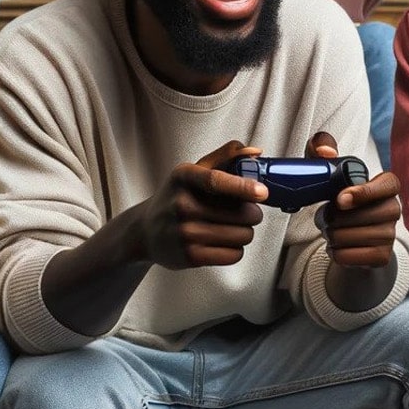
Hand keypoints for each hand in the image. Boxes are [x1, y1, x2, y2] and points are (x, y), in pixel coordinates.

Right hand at [136, 141, 267, 268]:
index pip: (215, 181)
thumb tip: (255, 152)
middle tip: (242, 212)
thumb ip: (225, 157)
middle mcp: (182, 205)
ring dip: (245, 232)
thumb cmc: (176, 198)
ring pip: (243, 235)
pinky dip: (235, 249)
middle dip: (251, 213)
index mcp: (184, 177)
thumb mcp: (193, 171)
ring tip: (230, 227)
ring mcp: (185, 232)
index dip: (243, 187)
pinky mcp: (191, 256)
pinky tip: (222, 242)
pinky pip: (234, 254)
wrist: (146, 231)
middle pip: (242, 214)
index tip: (262, 192)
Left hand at [306, 132, 400, 267]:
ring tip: (332, 230)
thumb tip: (325, 152)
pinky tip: (338, 246)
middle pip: (356, 216)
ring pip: (346, 237)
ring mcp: (390, 235)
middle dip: (331, 218)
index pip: (387, 185)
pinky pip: (346, 256)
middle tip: (327, 216)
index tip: (340, 199)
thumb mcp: (329, 169)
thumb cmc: (341, 199)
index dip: (364, 193)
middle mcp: (394, 209)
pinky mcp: (382, 257)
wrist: (352, 235)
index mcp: (387, 185)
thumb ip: (322, 148)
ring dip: (330, 235)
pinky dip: (334, 252)